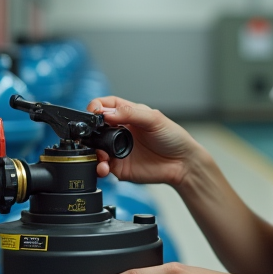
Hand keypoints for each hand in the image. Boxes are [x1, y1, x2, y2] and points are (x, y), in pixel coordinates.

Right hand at [86, 96, 204, 186]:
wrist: (182, 164)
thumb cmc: (173, 138)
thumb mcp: (154, 119)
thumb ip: (130, 113)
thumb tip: (107, 112)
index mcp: (127, 115)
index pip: (105, 106)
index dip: (96, 107)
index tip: (94, 111)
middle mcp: (119, 131)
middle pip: (95, 127)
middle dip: (90, 131)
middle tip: (93, 135)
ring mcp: (117, 149)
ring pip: (95, 148)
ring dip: (92, 151)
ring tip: (102, 155)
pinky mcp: (119, 167)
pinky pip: (102, 167)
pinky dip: (98, 167)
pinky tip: (105, 167)